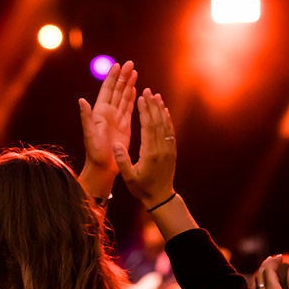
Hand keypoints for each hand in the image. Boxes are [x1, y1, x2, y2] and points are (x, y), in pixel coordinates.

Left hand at [78, 61, 136, 178]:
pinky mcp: (125, 125)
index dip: (112, 77)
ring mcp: (117, 118)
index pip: (107, 90)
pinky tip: (135, 89)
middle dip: (123, 76)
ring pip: (124, 97)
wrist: (103, 166)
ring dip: (129, 84)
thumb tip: (81, 100)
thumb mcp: (89, 134)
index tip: (118, 64)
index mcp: (100, 112)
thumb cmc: (94, 152)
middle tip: (131, 63)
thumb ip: (86, 117)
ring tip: (135, 72)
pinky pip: (129, 108)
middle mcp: (108, 112)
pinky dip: (132, 97)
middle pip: (117, 90)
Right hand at [114, 88, 176, 207]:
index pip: (148, 127)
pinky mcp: (172, 151)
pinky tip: (164, 111)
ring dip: (161, 109)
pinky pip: (170, 131)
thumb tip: (116, 145)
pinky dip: (167, 119)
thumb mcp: (129, 177)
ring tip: (156, 96)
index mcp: (150, 153)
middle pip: (158, 122)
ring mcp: (169, 149)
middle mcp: (162, 149)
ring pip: (166, 125)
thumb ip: (122, 161)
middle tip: (148, 90)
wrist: (161, 198)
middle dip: (153, 105)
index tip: (141, 98)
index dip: (145, 111)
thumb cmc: (142, 188)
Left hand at [255, 255, 288, 288]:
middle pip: (261, 275)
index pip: (268, 271)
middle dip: (266, 265)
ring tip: (270, 269)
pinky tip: (267, 287)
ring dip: (263, 273)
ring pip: (258, 284)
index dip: (274, 262)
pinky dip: (263, 283)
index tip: (281, 257)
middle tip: (274, 259)